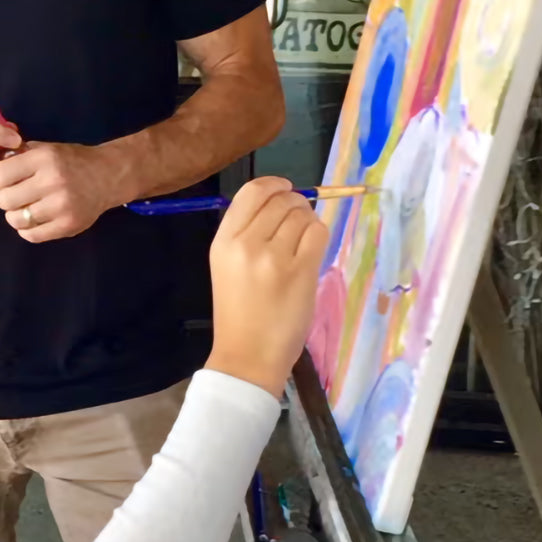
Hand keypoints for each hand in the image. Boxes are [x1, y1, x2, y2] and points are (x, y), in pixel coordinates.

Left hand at [0, 142, 122, 242]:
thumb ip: (17, 157)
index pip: (0, 176)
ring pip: (16, 220)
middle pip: (4, 200)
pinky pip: (32, 235)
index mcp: (44, 159)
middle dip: (7, 199)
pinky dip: (28, 229)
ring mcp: (61, 206)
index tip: (6, 181)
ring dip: (17, 215)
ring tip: (27, 208)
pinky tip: (36, 220)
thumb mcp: (45, 149)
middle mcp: (53, 181)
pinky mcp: (68, 226)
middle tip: (18, 195)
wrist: (108, 176)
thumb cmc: (71, 161)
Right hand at [205, 177, 328, 397]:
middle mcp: (246, 244)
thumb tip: (282, 201)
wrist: (246, 356)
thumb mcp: (227, 266)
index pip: (251, 192)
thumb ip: (247, 233)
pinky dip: (318, 236)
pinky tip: (310, 253)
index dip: (274, 184)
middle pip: (282, 201)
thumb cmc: (238, 313)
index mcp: (223, 241)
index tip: (285, 188)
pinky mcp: (300, 272)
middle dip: (296, 204)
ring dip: (307, 223)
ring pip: (302, 215)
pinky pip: (318, 233)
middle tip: (298, 224)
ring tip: (301, 245)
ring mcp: (274, 258)